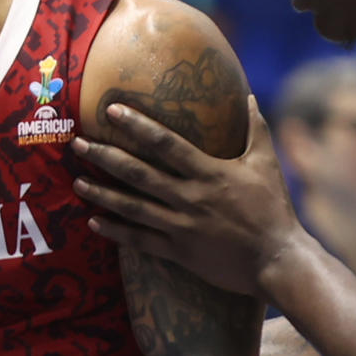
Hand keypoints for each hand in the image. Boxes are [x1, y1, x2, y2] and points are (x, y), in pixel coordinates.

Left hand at [71, 97, 306, 300]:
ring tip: (77, 182)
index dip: (137, 125)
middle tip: (78, 143)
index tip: (111, 110)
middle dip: (105, 156)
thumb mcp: (266, 164)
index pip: (165, 143)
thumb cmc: (274, 209)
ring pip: (132, 207)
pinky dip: (116, 231)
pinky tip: (94, 222)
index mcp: (210, 172)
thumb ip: (255, 128)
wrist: (278, 259)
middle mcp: (190, 197)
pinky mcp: (179, 252)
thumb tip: (247, 95)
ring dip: (102, 194)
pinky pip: (141, 240)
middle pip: (138, 173)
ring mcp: (182, 226)